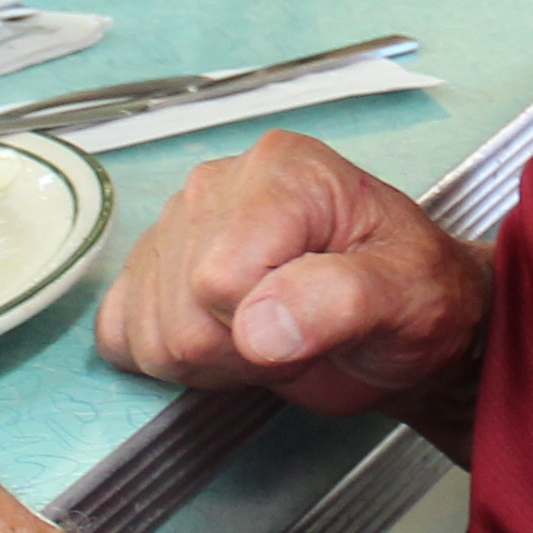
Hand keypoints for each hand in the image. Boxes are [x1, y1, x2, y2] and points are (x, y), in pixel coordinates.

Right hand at [93, 130, 490, 419]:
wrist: (403, 320)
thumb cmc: (413, 297)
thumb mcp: (408, 298)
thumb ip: (340, 301)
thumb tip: (256, 329)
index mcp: (283, 172)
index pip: (219, 278)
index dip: (265, 328)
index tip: (317, 326)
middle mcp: (219, 184)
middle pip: (179, 311)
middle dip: (241, 350)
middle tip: (300, 333)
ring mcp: (178, 222)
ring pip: (146, 330)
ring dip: (212, 359)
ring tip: (271, 333)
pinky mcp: (152, 266)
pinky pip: (118, 330)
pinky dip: (165, 356)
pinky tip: (222, 339)